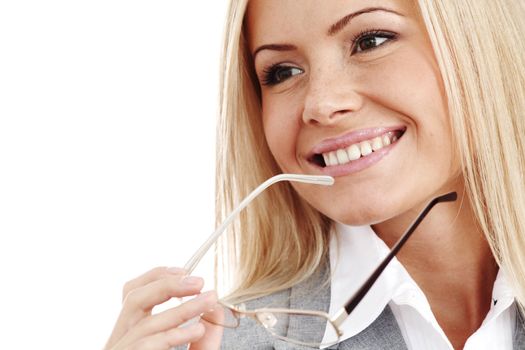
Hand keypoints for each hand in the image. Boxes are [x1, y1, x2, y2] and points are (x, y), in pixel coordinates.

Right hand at [104, 267, 222, 349]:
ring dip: (182, 309)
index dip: (156, 276)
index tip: (185, 272)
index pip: (131, 293)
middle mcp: (120, 341)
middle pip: (132, 299)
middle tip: (200, 282)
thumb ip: (204, 336)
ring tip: (210, 302)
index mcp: (130, 334)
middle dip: (167, 285)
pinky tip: (197, 330)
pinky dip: (175, 334)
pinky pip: (148, 344)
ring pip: (145, 323)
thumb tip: (216, 308)